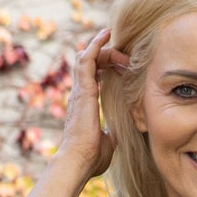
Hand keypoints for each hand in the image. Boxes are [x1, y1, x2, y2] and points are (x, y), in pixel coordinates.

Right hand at [55, 26, 129, 182]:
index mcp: (84, 106)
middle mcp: (78, 95)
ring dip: (99, 46)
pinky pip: (87, 59)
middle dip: (102, 54)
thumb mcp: (107, 142)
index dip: (102, 67)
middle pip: (87, 64)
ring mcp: (79, 91)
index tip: (116, 63)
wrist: (77, 162)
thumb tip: (114, 132)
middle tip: (118, 50)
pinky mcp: (82, 89)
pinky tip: (106, 35)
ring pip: (85, 58)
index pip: (91, 78)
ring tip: (109, 34)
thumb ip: (110, 132)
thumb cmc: (90, 158)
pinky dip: (96, 45)